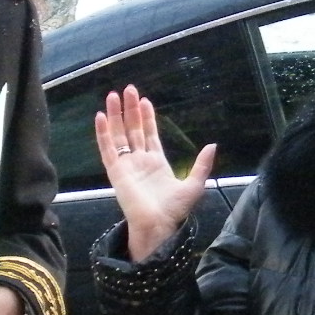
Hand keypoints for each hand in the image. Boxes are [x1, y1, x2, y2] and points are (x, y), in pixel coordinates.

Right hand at [94, 85, 217, 262]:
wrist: (159, 225)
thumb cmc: (174, 209)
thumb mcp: (195, 184)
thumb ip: (202, 164)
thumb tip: (213, 144)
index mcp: (157, 163)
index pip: (150, 134)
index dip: (147, 117)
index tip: (145, 100)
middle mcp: (139, 161)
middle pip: (133, 130)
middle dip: (131, 110)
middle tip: (128, 89)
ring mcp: (126, 165)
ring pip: (119, 135)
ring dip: (115, 116)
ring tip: (112, 96)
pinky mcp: (116, 172)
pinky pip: (107, 149)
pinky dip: (103, 133)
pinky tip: (101, 117)